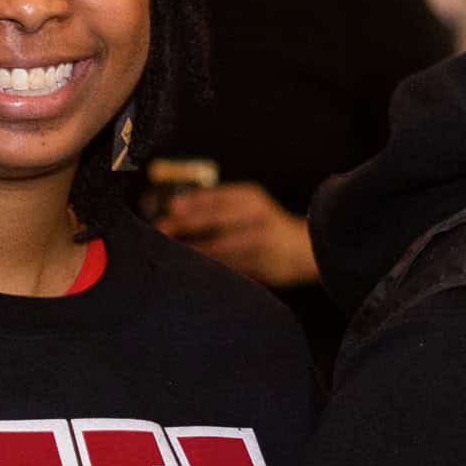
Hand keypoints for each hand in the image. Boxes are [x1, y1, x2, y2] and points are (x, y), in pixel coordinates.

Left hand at [157, 182, 318, 288]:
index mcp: (251, 199)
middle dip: (186, 226)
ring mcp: (260, 243)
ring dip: (193, 250)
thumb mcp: (246, 205)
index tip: (169, 209)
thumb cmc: (264, 225)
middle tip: (162, 231)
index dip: (191, 204)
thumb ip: (215, 206)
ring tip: (172, 252)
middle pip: (216, 221)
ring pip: (219, 248)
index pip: (217, 198)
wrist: (302, 248)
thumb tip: (174, 209)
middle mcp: (257, 218)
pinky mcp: (261, 266)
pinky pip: (228, 267)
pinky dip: (208, 267)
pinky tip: (192, 267)